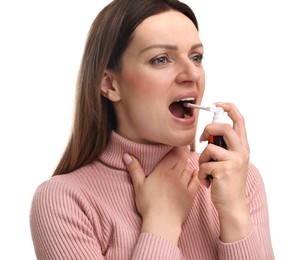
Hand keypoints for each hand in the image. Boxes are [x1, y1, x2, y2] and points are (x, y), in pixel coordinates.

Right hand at [123, 146, 199, 244]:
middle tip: (185, 147)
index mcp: (162, 171)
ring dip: (189, 162)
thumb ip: (134, 169)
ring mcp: (184, 185)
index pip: (173, 154)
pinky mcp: (190, 195)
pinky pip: (195, 181)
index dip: (177, 147)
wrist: (162, 223)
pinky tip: (194, 172)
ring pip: (189, 168)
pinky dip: (195, 175)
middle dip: (184, 152)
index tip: (178, 142)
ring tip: (188, 158)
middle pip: (182, 159)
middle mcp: (175, 175)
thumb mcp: (138, 185)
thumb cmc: (148, 205)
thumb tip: (127, 155)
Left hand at [198, 103, 251, 241]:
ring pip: (208, 149)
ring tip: (207, 171)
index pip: (239, 120)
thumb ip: (223, 146)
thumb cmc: (227, 182)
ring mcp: (234, 161)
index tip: (217, 104)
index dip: (228, 108)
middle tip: (202, 139)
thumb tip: (208, 133)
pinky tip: (208, 182)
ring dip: (202, 161)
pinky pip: (203, 165)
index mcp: (243, 147)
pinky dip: (201, 174)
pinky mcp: (224, 170)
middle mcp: (241, 152)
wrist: (232, 205)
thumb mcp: (230, 161)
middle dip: (208, 130)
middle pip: (224, 128)